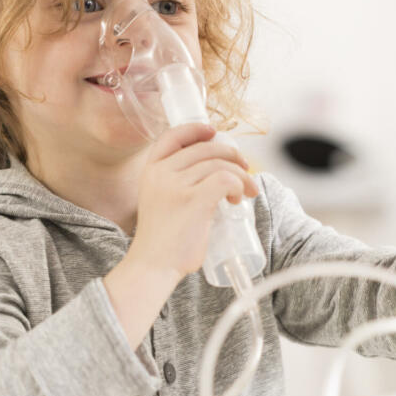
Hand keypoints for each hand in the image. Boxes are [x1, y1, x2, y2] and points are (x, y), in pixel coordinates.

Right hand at [129, 123, 258, 281]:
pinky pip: (225, 179)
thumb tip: (214, 171)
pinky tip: (236, 198)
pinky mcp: (193, 200)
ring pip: (220, 164)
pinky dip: (237, 185)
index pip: (172, 136)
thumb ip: (176, 183)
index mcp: (151, 171)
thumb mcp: (159, 201)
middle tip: (245, 170)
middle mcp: (161, 173)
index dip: (195, 130)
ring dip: (240, 175)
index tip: (214, 132)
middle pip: (205, 149)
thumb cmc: (162, 239)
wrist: (153, 265)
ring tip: (245, 192)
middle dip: (231, 155)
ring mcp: (176, 186)